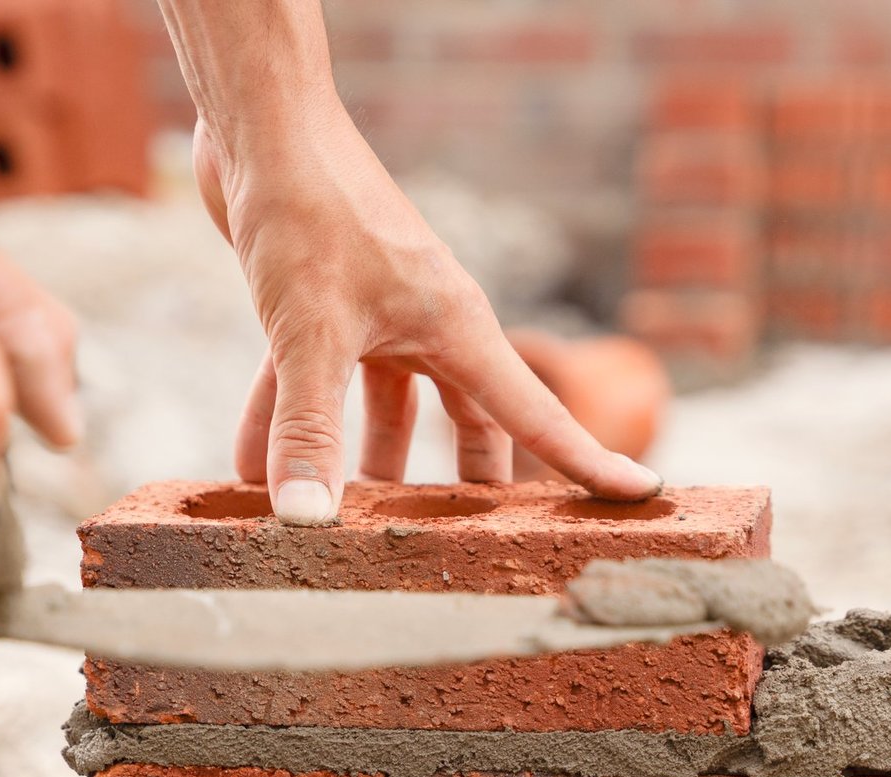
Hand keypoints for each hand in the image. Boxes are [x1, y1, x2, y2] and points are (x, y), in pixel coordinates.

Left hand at [191, 94, 662, 525]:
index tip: (640, 493)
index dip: (588, 461)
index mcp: (458, 328)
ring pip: (390, 406)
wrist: (260, 122)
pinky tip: (249, 466)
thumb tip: (307, 522)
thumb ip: (308, 430)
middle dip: (464, 483)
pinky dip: (288, 418)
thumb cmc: (306, 211)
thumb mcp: (308, 334)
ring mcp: (381, 313)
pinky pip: (317, 377)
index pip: (536, 414)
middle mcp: (431, 323)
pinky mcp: (329, 303)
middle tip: (468, 540)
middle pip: (468, 421)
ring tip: (343, 523)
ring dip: (362, 459)